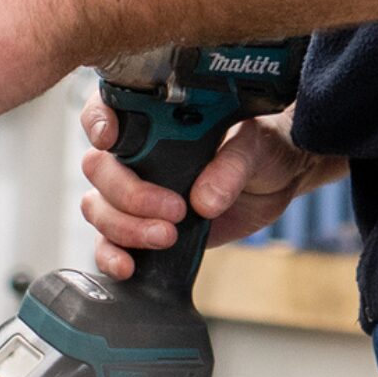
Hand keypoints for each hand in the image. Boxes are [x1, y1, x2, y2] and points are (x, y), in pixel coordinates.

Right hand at [78, 100, 344, 281]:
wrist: (279, 178)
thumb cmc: (262, 146)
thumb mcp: (254, 145)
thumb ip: (230, 166)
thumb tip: (204, 200)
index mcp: (154, 117)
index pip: (106, 110)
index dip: (98, 123)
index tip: (111, 141)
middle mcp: (137, 152)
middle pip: (99, 170)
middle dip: (128, 194)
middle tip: (172, 209)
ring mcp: (137, 193)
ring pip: (99, 208)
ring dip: (125, 227)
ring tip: (167, 236)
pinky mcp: (144, 228)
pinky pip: (109, 244)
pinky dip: (111, 256)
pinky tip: (128, 266)